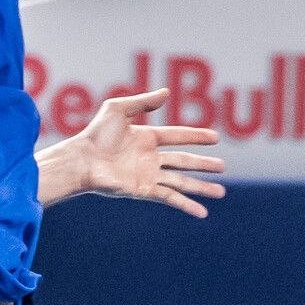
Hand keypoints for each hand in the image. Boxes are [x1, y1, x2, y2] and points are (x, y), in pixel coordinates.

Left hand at [66, 86, 225, 216]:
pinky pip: (171, 197)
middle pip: (184, 161)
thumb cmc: (95, 134)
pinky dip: (187, 205)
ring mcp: (148, 175)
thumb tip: (167, 92)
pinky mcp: (144, 190)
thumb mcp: (118, 109)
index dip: (196, 137)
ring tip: (221, 192)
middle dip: (204, 164)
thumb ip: (142, 101)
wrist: (82, 160)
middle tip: (222, 166)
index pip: (178, 136)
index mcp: (147, 138)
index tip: (215, 138)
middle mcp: (150, 158)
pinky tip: (202, 212)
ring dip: (201, 187)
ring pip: (182, 182)